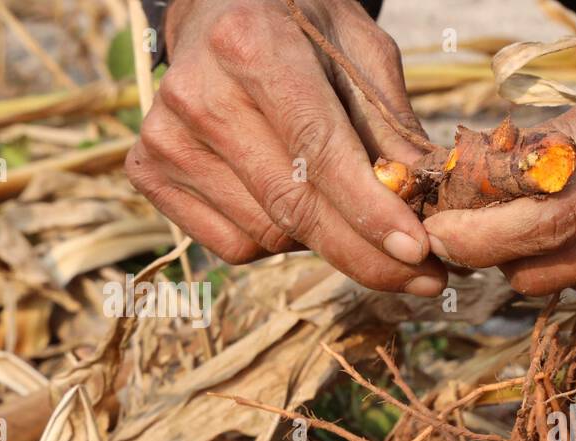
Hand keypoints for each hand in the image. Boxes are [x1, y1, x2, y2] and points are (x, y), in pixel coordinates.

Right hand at [126, 0, 444, 294]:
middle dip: (367, 255)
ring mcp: (165, 137)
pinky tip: (290, 199)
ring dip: (326, 241)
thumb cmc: (302, 33)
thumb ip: (393, 127)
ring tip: (346, 208)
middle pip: (294, 208)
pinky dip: (278, 241)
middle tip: (424, 279)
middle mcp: (197, 93)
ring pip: (269, 235)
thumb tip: (427, 206)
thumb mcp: (361, 54)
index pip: (318, 150)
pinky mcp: (148, 172)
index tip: (419, 251)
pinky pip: (234, 245)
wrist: (220, 10)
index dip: (370, 211)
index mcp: (252, 47)